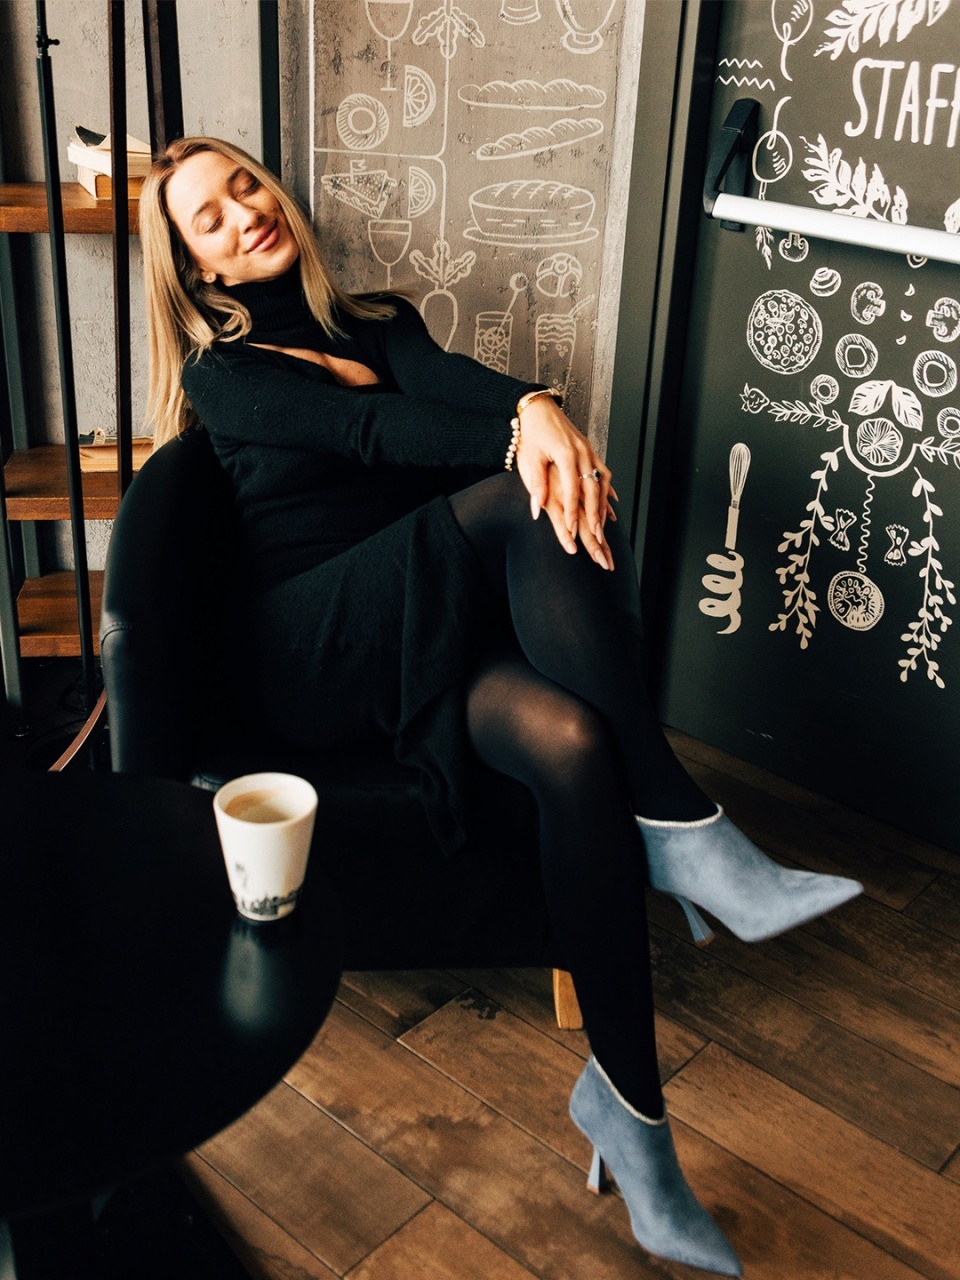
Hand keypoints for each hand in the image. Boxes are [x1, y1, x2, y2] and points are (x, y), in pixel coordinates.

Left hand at [513, 396, 616, 562]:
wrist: (538, 408)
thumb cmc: (531, 432)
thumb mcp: (529, 458)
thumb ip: (536, 485)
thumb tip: (536, 510)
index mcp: (566, 454)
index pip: (573, 491)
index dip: (573, 512)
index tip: (572, 531)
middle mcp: (582, 453)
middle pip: (592, 490)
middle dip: (594, 515)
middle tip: (596, 537)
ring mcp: (588, 451)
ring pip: (602, 482)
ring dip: (603, 504)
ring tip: (603, 524)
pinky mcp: (589, 450)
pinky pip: (603, 472)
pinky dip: (607, 488)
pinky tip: (611, 501)